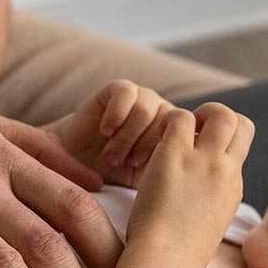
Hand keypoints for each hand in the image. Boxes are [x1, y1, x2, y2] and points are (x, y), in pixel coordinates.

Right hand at [42, 80, 174, 187]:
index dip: (163, 151)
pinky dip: (115, 115)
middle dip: (141, 147)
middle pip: (165, 122)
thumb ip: (169, 171)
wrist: (80, 160)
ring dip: (126, 136)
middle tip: (123, 164)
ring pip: (144, 109)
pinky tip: (105, 132)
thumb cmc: (115, 173)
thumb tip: (187, 175)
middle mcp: (163, 113)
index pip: (184, 135)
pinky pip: (126, 94)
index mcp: (176, 133)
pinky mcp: (122, 88)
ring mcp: (144, 98)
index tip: (142, 168)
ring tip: (112, 155)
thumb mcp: (147, 178)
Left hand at [126, 103, 254, 264]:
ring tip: (172, 133)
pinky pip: (179, 116)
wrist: (166, 260)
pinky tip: (155, 141)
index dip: (225, 137)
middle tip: (191, 132)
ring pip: (219, 113)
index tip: (202, 147)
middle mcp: (225, 170)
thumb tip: (203, 192)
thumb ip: (211, 199)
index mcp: (233, 185)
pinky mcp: (176, 155)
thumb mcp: (208, 223)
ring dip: (195, 115)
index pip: (243, 144)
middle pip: (240, 122)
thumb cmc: (178, 252)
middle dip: (217, 118)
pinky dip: (167, 121)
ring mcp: (204, 161)